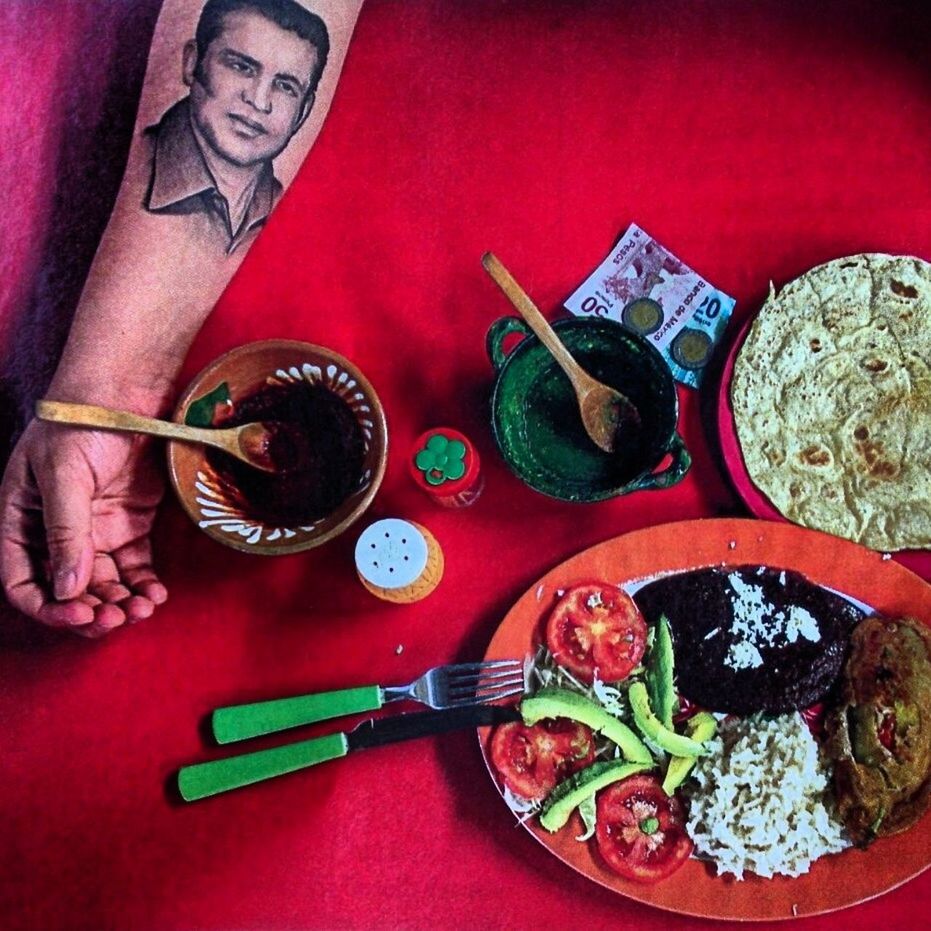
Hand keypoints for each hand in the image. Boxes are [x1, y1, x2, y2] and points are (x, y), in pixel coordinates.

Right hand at [0, 417, 167, 637]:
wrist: (128, 395)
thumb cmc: (81, 424)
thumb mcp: (63, 474)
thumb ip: (65, 531)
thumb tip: (68, 588)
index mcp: (22, 523)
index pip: (23, 582)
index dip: (48, 606)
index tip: (80, 613)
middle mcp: (56, 535)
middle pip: (68, 591)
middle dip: (91, 611)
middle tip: (118, 620)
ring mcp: (96, 532)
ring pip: (104, 585)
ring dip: (121, 603)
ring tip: (143, 609)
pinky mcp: (130, 527)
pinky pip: (134, 569)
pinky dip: (144, 586)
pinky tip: (157, 595)